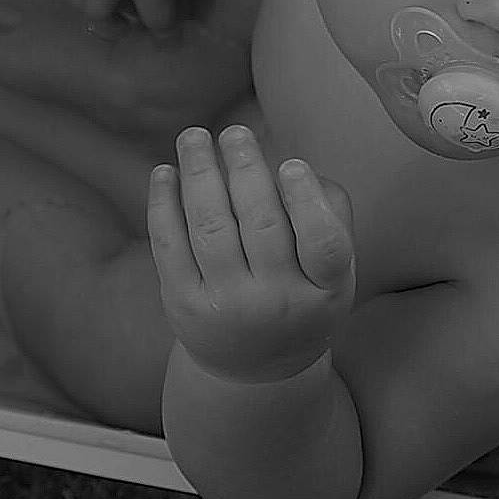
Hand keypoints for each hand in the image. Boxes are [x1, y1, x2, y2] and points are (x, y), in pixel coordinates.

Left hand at [148, 125, 355, 383]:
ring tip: (194, 136)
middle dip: (244, 170)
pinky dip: (163, 205)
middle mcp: (278, 304)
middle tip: (235, 132)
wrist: (255, 367)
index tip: (290, 163)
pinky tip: (164, 172)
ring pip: (210, 229)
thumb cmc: (303, 293)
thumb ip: (330, 211)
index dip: (306, 201)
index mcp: (326, 290)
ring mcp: (228, 307)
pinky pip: (169, 246)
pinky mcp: (183, 306)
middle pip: (261, 226)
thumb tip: (296, 168)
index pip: (323, 245)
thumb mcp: (334, 267)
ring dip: (199, 174)